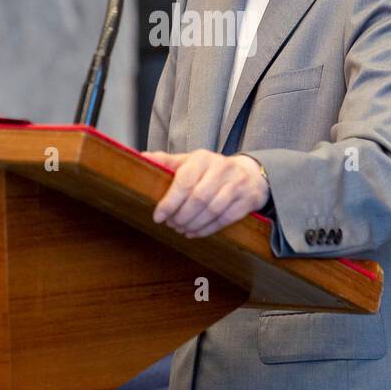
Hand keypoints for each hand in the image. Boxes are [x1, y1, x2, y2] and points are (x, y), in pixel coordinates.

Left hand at [141, 149, 269, 238]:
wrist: (249, 174)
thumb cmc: (211, 170)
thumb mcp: (189, 162)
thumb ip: (166, 162)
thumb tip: (140, 157)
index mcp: (202, 158)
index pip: (184, 181)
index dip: (170, 202)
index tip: (158, 216)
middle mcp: (222, 168)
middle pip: (199, 198)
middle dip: (181, 216)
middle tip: (171, 224)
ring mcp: (237, 184)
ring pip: (212, 210)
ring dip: (193, 224)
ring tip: (181, 229)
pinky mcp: (247, 200)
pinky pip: (225, 219)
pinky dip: (207, 229)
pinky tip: (195, 232)